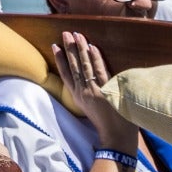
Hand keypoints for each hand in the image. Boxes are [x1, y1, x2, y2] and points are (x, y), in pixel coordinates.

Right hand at [51, 31, 136, 148]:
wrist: (116, 138)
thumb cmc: (107, 125)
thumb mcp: (91, 109)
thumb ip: (89, 95)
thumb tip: (89, 81)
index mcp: (78, 97)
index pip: (66, 74)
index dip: (60, 59)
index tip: (55, 46)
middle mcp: (83, 92)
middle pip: (73, 66)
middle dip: (69, 48)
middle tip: (65, 33)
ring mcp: (94, 90)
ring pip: (85, 65)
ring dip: (80, 48)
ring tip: (76, 35)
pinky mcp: (105, 90)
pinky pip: (100, 70)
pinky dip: (96, 57)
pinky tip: (92, 46)